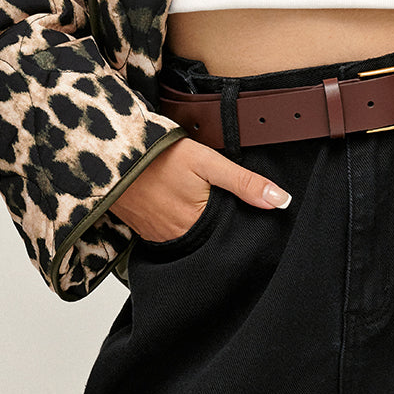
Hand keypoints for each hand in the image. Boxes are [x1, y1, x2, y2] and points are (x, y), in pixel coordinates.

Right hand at [111, 135, 291, 242]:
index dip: (242, 224)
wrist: (112, 155)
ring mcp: (158, 235)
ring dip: (199, 225)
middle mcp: (177, 237)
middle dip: (220, 226)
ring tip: (201, 204)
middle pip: (210, 237)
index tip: (249, 215)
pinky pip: (168, 233)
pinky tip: (180, 205)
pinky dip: (178, 223)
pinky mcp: (143, 229)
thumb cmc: (160, 156)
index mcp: (197, 224)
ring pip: (190, 236)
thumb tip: (281, 201)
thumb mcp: (208, 162)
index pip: (230, 233)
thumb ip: (244, 183)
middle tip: (224, 207)